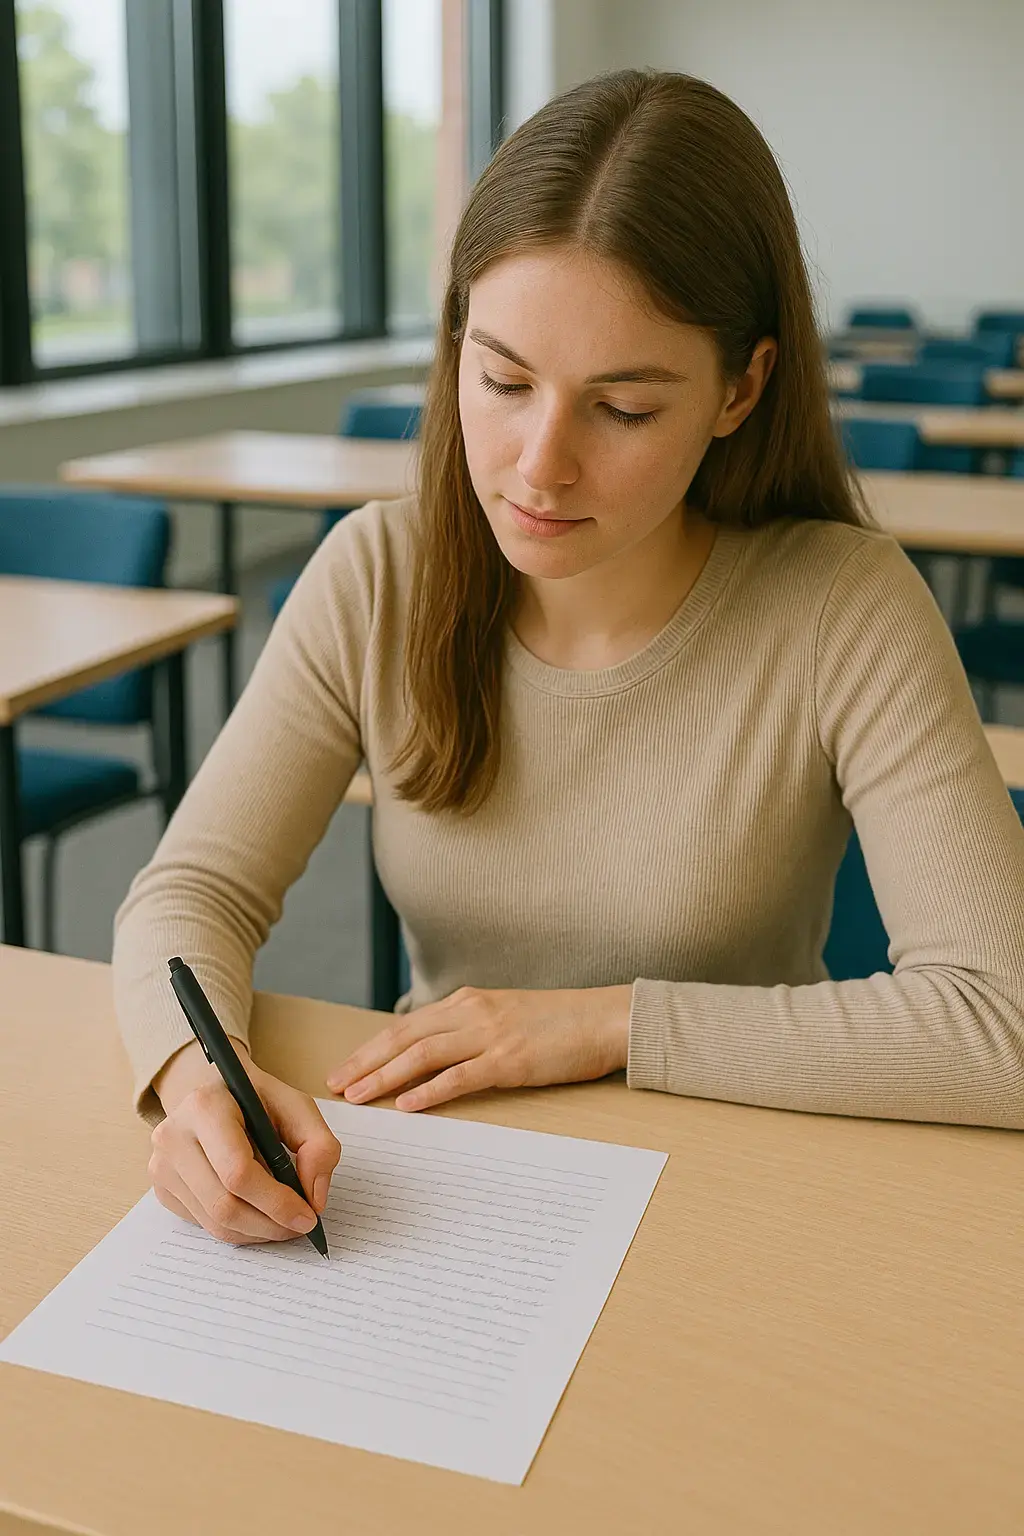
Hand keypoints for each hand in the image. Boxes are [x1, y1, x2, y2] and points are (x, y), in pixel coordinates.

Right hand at [149, 1040, 341, 1245]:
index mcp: (205, 1107)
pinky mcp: (162, 1189)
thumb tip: (314, 1198)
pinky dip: (239, 1229)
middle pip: (224, 1204)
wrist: (213, 1093)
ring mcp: (162, 1166)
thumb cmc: (256, 1100)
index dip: (276, 1202)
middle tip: (300, 1226)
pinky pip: (204, 1225)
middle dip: (270, 1224)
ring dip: (257, 1232)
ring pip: (214, 1222)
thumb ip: (319, 1146)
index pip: (238, 1172)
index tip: (308, 1216)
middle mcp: (173, 1136)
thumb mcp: (296, 1106)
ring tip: (284, 1222)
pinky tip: (258, 1213)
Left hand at [326, 984, 631, 1111]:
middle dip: (365, 1061)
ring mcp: (490, 1035)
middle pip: (404, 1037)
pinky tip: (406, 1104)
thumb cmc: (560, 1021)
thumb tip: (437, 1052)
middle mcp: (472, 1012)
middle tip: (336, 1084)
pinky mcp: (509, 1060)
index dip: (371, 1047)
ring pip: (422, 1055)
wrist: (605, 1017)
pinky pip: (459, 1076)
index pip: (406, 1025)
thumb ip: (471, 1028)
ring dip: (384, 1076)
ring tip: (358, 1094)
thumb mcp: (506, 1014)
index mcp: (467, 1001)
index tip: (346, 1066)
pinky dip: (428, 1091)